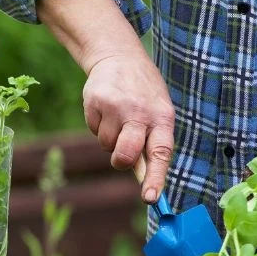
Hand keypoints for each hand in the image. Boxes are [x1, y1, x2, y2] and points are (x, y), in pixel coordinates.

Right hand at [83, 51, 174, 202]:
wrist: (120, 57)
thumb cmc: (145, 95)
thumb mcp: (159, 114)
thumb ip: (153, 144)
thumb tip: (144, 180)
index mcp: (163, 118)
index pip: (161, 153)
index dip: (155, 178)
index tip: (150, 198)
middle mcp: (140, 112)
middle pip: (125, 155)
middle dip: (120, 162)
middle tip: (122, 154)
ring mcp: (116, 106)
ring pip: (107, 144)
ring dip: (110, 138)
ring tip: (118, 117)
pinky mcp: (96, 100)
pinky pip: (93, 129)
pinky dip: (98, 124)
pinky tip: (106, 108)